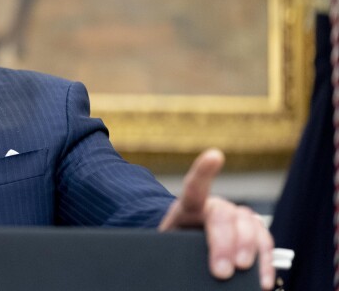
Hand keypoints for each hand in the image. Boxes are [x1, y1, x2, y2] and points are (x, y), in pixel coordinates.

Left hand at [158, 149, 273, 290]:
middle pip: (224, 216)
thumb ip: (177, 250)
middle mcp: (215, 207)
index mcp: (188, 207)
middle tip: (221, 271)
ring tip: (243, 271)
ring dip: (248, 250)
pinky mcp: (253, 233)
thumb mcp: (169, 246)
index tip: (214, 156)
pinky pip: (264, 243)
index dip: (204, 170)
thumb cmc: (176, 244)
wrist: (186, 247)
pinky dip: (265, 263)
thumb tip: (188, 271)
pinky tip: (263, 279)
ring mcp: (237, 218)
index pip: (194, 187)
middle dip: (224, 244)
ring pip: (249, 226)